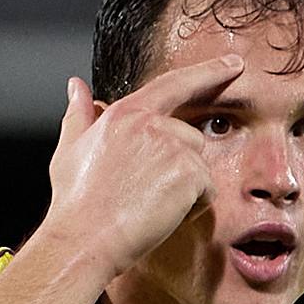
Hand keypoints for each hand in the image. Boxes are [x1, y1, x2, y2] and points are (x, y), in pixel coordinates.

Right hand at [40, 57, 241, 276]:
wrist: (84, 239)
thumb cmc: (75, 203)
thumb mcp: (70, 150)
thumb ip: (79, 115)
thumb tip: (76, 87)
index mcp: (125, 113)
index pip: (175, 84)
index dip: (209, 72)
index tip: (234, 64)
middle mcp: (150, 123)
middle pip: (190, 138)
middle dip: (178, 168)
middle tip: (144, 195)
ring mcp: (172, 145)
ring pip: (199, 166)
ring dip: (184, 188)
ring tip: (148, 205)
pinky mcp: (189, 172)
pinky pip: (206, 191)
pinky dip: (191, 208)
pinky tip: (160, 215)